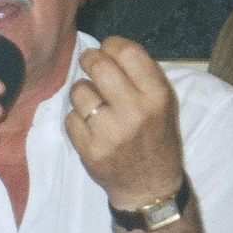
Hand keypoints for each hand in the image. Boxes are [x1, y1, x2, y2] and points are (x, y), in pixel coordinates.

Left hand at [64, 37, 184, 209]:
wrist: (150, 187)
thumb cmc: (156, 139)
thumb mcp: (163, 105)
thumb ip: (140, 76)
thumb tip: (107, 48)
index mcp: (157, 96)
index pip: (128, 52)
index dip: (111, 45)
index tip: (107, 50)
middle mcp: (135, 112)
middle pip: (99, 66)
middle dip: (90, 61)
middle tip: (90, 66)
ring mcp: (111, 132)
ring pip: (79, 91)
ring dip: (81, 92)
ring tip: (92, 103)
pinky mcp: (91, 150)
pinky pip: (70, 118)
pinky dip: (76, 120)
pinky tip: (90, 128)